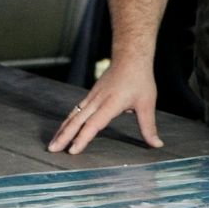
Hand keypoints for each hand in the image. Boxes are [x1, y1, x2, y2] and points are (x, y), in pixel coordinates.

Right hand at [46, 57, 162, 153]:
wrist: (130, 57)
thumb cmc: (139, 80)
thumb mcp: (147, 104)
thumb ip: (149, 127)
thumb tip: (156, 144)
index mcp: (111, 103)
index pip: (93, 124)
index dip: (82, 138)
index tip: (72, 150)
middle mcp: (98, 101)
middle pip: (77, 121)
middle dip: (64, 136)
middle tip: (52, 150)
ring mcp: (92, 97)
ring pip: (74, 115)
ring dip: (62, 129)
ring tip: (53, 144)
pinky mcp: (91, 95)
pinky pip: (76, 110)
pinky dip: (68, 121)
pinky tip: (63, 129)